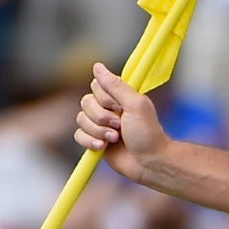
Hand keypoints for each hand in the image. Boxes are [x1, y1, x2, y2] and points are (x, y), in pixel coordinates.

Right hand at [74, 63, 168, 182]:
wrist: (149, 162)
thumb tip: (97, 66)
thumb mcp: (135, 105)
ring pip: (81, 119)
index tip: (120, 107)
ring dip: (98, 131)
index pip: (96, 86)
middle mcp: (108, 109)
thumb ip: (116, 85)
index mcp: (119, 97)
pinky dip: (89, 141)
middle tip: (120, 126)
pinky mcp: (95, 140)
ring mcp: (100, 125)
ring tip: (116, 139)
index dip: (104, 98)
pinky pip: (78, 135)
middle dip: (102, 117)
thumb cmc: (148, 134)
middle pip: (86, 102)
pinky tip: (102, 147)